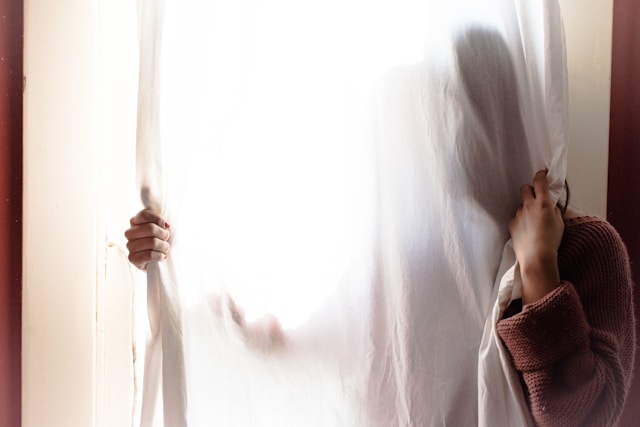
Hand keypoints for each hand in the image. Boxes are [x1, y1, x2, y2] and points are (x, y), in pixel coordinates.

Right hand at [124, 209, 170, 270]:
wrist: (160, 259)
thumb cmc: (163, 240)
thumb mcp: (164, 227)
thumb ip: (162, 221)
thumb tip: (166, 224)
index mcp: (136, 221)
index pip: (145, 214)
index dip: (159, 220)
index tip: (167, 226)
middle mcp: (130, 232)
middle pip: (151, 228)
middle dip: (164, 235)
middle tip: (167, 240)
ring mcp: (129, 245)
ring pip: (152, 242)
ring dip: (164, 247)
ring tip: (165, 249)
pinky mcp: (132, 258)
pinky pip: (149, 255)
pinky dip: (159, 256)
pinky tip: (161, 256)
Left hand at [509, 170, 563, 304]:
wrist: (536, 257)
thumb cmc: (551, 241)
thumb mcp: (560, 223)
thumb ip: (554, 210)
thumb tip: (550, 206)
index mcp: (543, 203)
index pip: (539, 181)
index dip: (540, 175)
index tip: (542, 174)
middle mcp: (528, 205)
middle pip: (525, 188)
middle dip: (529, 190)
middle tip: (535, 198)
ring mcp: (518, 214)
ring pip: (521, 205)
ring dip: (526, 209)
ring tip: (533, 223)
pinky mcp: (511, 223)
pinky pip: (516, 217)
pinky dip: (521, 221)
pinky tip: (527, 231)